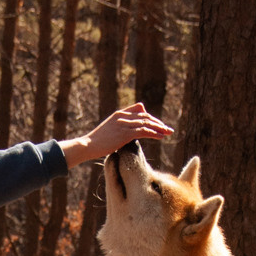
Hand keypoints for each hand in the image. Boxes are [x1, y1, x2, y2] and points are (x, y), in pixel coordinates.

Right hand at [59, 102, 173, 169]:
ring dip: (159, 128)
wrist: (87, 145)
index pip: (139, 110)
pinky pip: (144, 131)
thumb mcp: (108, 132)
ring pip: (147, 123)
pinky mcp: (125, 133)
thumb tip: (125, 136)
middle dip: (158, 122)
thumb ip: (119, 130)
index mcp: (119, 114)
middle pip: (145, 116)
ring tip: (168, 133)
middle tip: (167, 129)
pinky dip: (154, 133)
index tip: (157, 125)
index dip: (150, 117)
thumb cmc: (96, 143)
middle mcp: (123, 116)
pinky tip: (161, 137)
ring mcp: (124, 124)